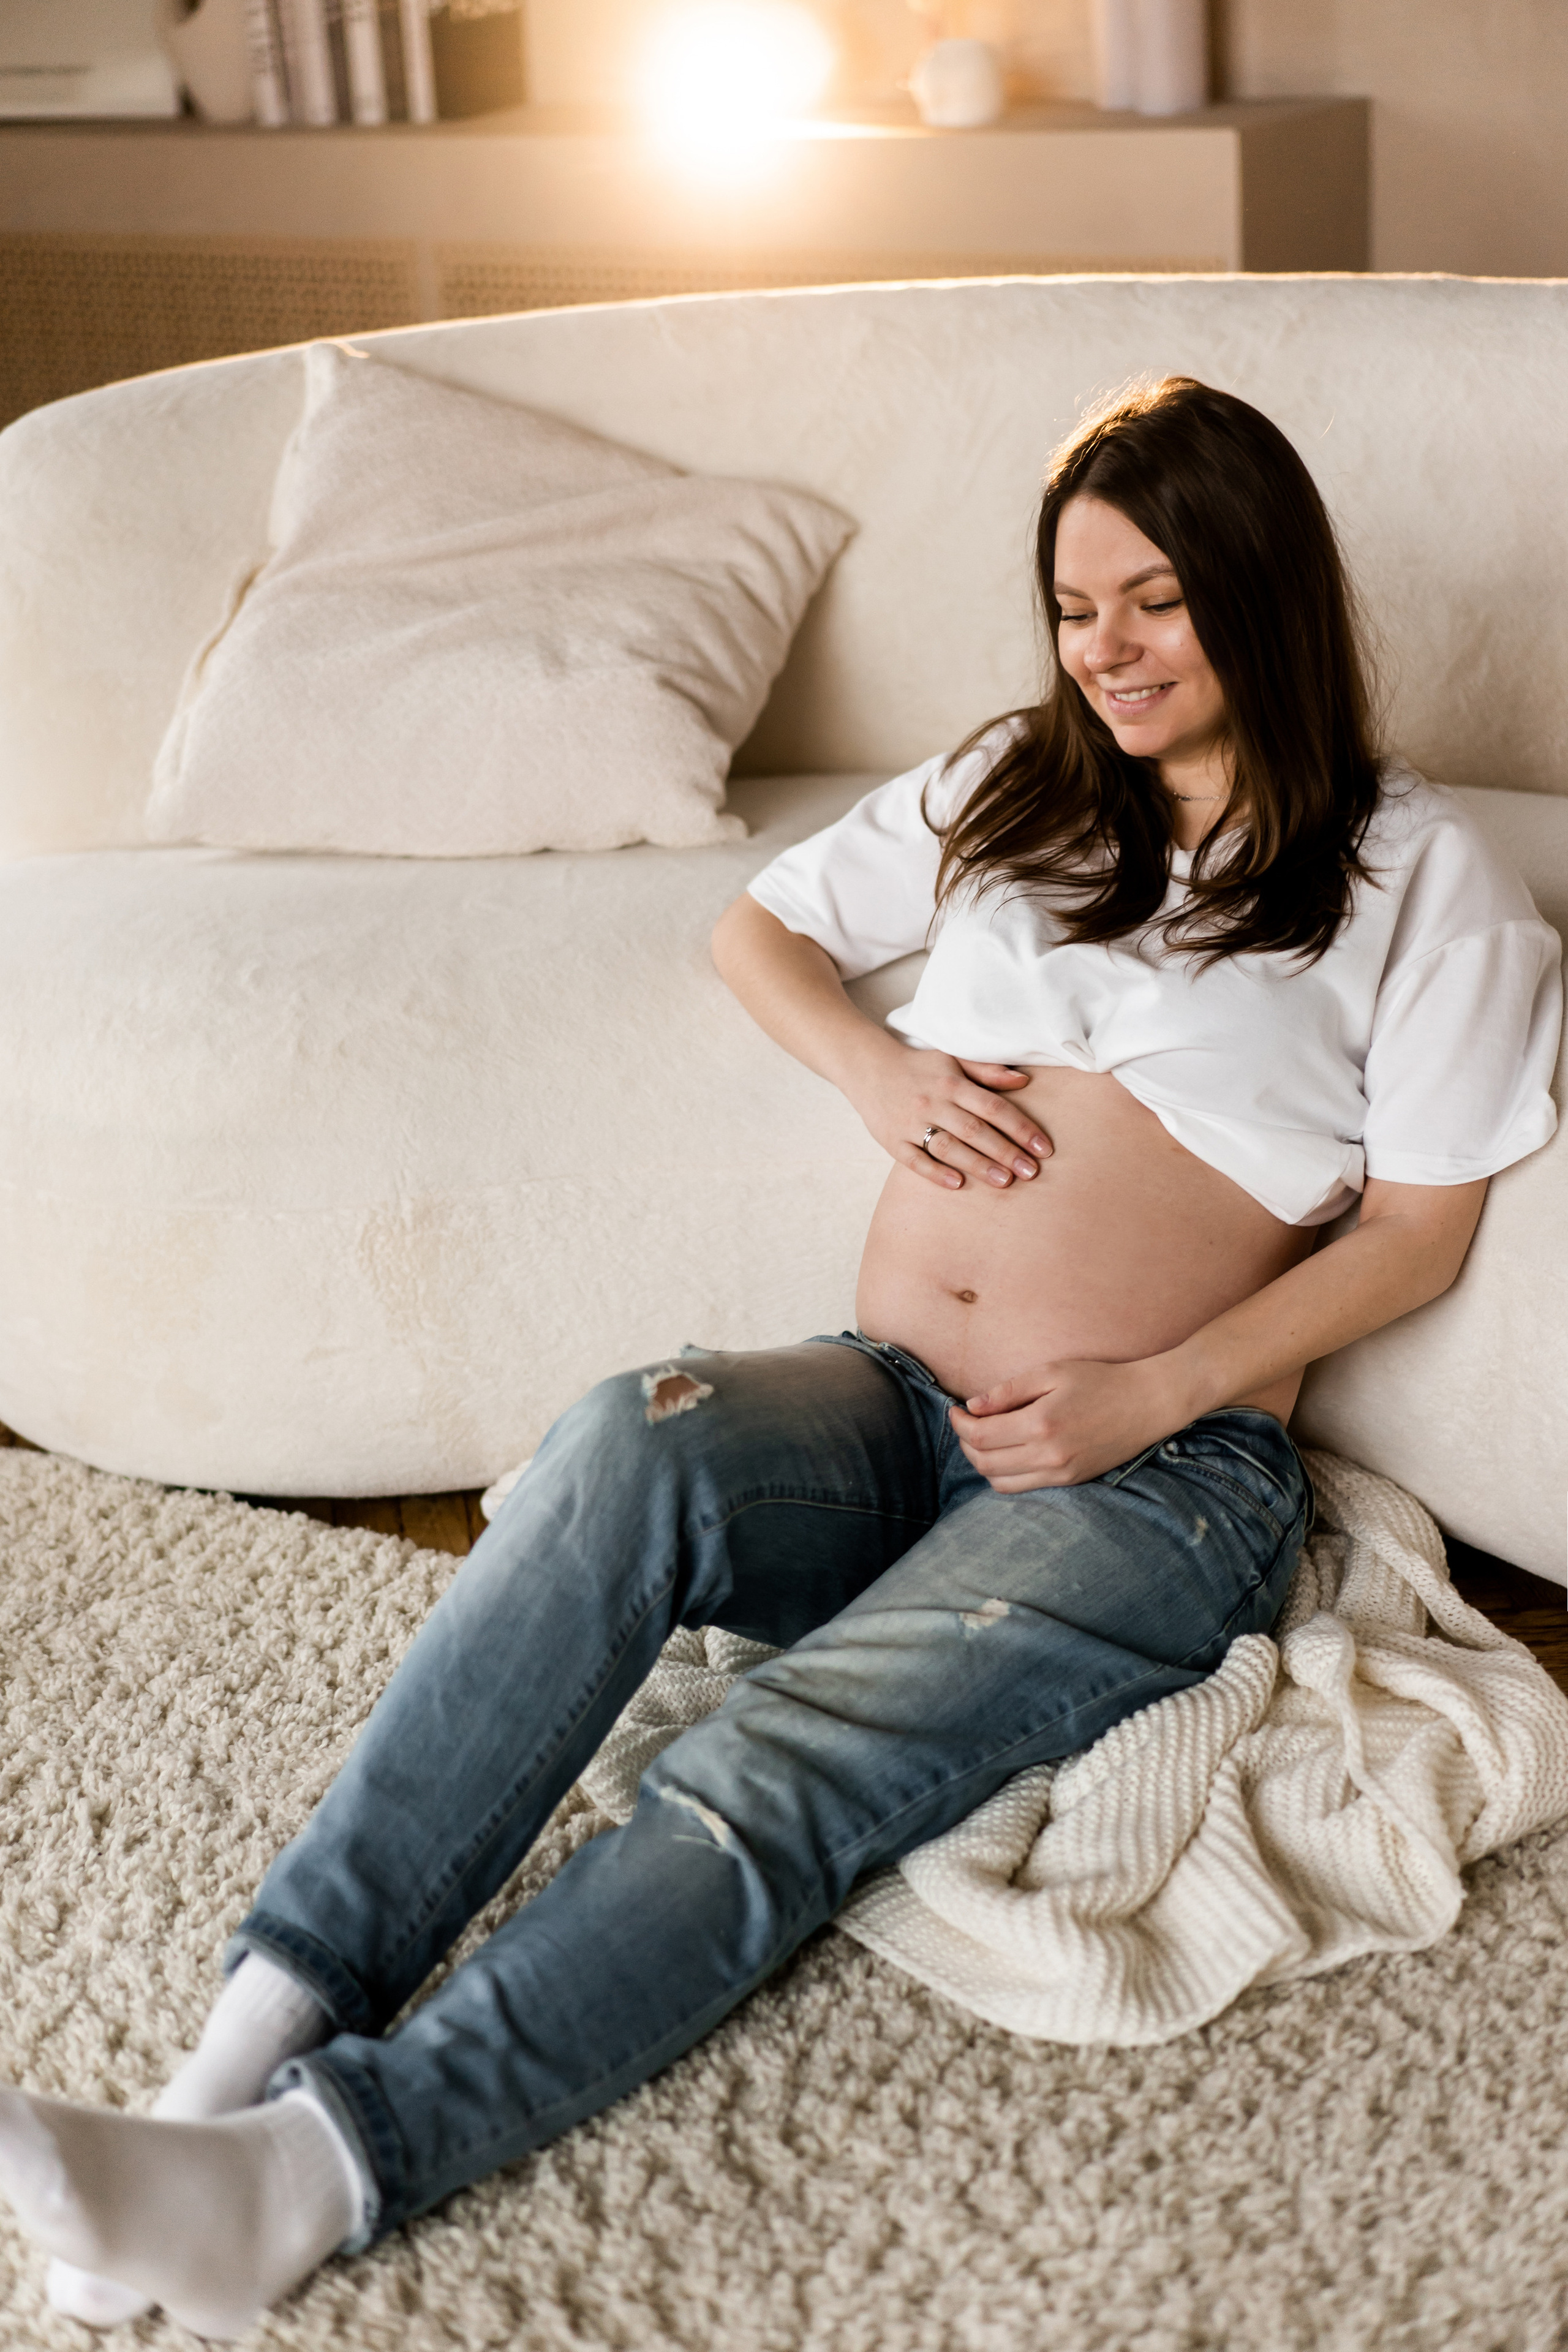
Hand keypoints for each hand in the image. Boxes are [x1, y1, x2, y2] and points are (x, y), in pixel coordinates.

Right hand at [844, 1044, 1053, 1189]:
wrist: (867, 1067)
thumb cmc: (919, 1067)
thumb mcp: (953, 1060)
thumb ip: (988, 1071)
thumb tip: (1024, 1081)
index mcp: (952, 1083)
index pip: (994, 1108)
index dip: (1021, 1128)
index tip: (1043, 1148)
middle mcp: (933, 1103)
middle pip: (976, 1130)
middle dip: (1007, 1152)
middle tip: (1032, 1172)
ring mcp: (910, 1123)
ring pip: (949, 1147)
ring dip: (978, 1165)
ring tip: (1005, 1182)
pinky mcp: (891, 1140)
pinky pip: (914, 1160)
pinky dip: (936, 1172)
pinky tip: (958, 1185)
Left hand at [949, 1355, 1193, 1488]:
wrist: (1148, 1403)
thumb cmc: (1100, 1380)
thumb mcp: (1052, 1373)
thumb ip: (1009, 1391)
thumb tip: (973, 1406)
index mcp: (1041, 1424)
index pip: (982, 1437)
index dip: (960, 1425)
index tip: (956, 1409)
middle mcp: (1049, 1456)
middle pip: (985, 1463)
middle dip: (966, 1444)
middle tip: (965, 1423)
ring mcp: (1061, 1473)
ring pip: (1000, 1482)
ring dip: (982, 1463)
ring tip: (983, 1439)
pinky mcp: (1071, 1481)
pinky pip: (1024, 1488)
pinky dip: (1005, 1475)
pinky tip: (1007, 1452)